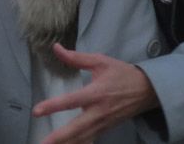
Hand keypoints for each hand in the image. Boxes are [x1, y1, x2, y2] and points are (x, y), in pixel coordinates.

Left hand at [31, 43, 158, 143]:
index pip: (71, 101)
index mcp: (96, 93)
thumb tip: (56, 48)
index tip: (36, 111)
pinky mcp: (105, 129)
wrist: (147, 91)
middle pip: (76, 129)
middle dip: (58, 138)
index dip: (53, 106)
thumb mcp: (101, 61)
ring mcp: (103, 124)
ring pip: (82, 139)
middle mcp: (98, 112)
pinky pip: (89, 140)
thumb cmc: (122, 74)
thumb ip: (76, 58)